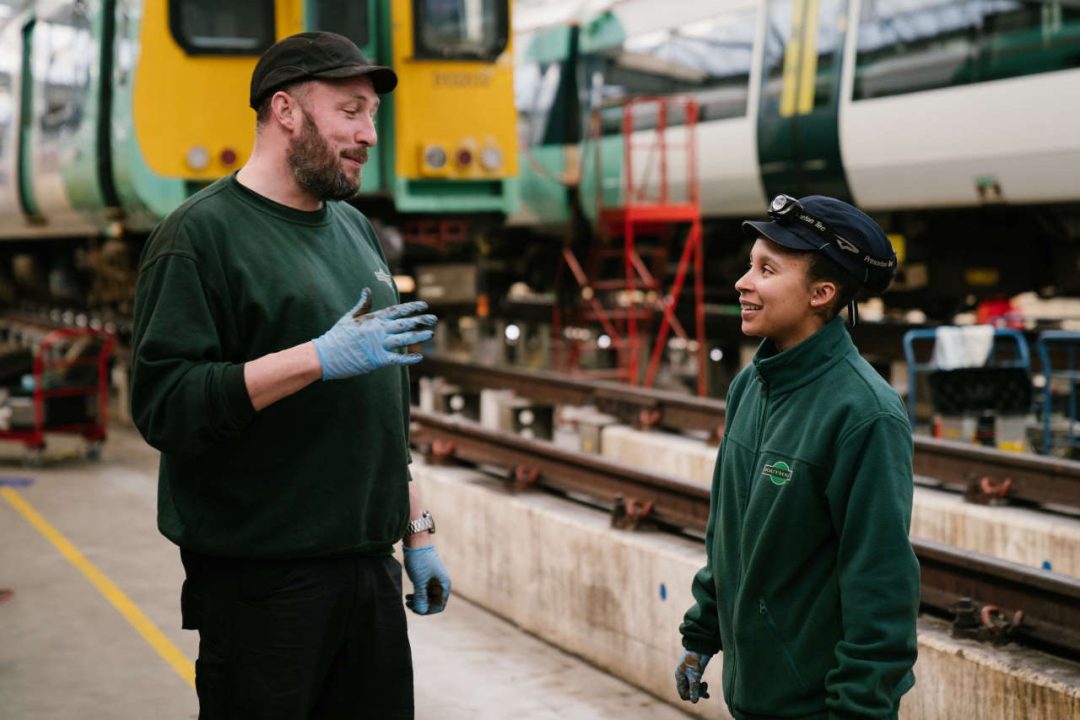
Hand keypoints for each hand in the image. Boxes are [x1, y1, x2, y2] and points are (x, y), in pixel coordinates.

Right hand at [312, 288, 435, 379]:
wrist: (325, 355)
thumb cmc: (337, 336)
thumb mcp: (349, 317)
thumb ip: (362, 304)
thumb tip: (367, 289)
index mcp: (373, 319)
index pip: (397, 310)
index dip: (412, 307)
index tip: (425, 305)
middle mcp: (378, 330)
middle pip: (404, 323)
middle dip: (421, 320)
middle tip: (434, 318)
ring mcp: (378, 345)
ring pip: (404, 339)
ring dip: (418, 336)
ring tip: (430, 333)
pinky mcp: (377, 360)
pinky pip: (397, 358)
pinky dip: (408, 358)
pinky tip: (419, 357)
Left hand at [403, 545, 450, 614]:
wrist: (417, 542)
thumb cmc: (419, 561)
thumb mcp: (419, 580)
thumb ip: (421, 597)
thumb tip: (421, 611)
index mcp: (444, 585)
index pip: (438, 606)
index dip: (427, 610)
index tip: (415, 609)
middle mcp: (442, 584)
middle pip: (433, 603)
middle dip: (421, 605)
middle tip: (408, 604)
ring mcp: (435, 580)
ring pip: (428, 597)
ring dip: (418, 601)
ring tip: (407, 600)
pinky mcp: (428, 577)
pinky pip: (425, 591)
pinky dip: (418, 594)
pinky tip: (408, 596)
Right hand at [675, 650, 711, 702]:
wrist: (700, 644)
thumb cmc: (696, 658)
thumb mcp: (695, 674)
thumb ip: (694, 688)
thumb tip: (694, 702)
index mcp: (679, 676)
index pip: (683, 693)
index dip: (691, 696)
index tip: (699, 692)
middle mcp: (682, 676)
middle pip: (688, 691)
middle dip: (697, 693)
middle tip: (705, 689)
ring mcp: (688, 673)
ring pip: (692, 687)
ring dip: (700, 690)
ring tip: (707, 689)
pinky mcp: (694, 671)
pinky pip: (695, 682)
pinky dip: (700, 686)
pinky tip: (705, 685)